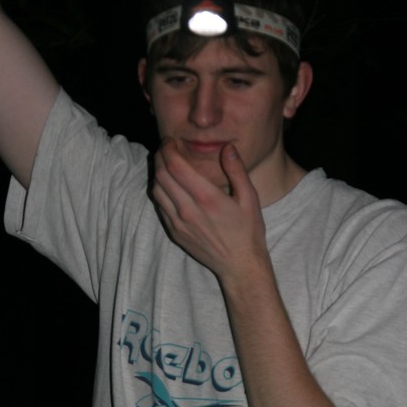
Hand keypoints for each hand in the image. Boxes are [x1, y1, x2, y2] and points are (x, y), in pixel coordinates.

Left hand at [152, 139, 268, 280]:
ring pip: (157, 190)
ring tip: (166, 164)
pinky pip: (160, 206)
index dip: (169, 149)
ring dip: (158, 172)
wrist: (239, 265)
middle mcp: (188, 210)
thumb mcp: (250, 199)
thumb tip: (227, 147)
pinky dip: (160, 190)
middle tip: (167, 148)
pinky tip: (169, 185)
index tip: (172, 141)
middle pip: (162, 175)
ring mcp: (179, 223)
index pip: (176, 166)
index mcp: (207, 198)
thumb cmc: (248, 231)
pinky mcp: (175, 232)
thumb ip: (237, 170)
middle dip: (161, 156)